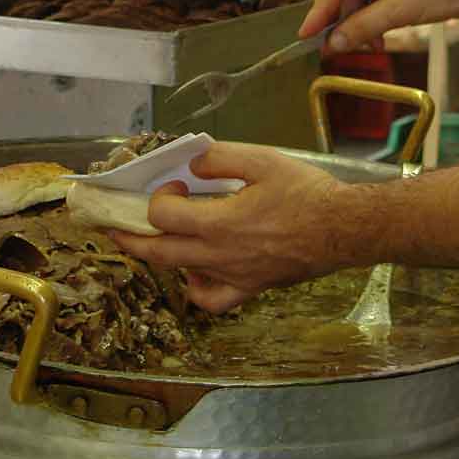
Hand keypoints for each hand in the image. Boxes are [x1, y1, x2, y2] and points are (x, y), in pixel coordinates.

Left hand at [109, 144, 353, 312]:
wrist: (343, 230)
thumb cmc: (307, 194)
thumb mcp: (264, 161)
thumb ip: (221, 158)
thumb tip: (191, 163)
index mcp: (220, 223)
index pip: (163, 217)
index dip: (157, 198)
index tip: (174, 186)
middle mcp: (219, 256)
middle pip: (157, 252)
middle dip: (129, 236)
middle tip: (115, 224)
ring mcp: (233, 276)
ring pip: (180, 275)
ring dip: (159, 258)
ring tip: (155, 241)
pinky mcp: (249, 288)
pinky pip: (211, 300)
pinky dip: (196, 288)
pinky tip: (197, 271)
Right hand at [299, 0, 458, 51]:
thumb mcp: (400, 11)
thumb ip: (363, 27)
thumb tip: (333, 43)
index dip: (319, 13)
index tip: (305, 36)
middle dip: (343, 22)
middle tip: (335, 49)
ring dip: (360, 25)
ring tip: (371, 46)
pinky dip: (372, 20)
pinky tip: (379, 37)